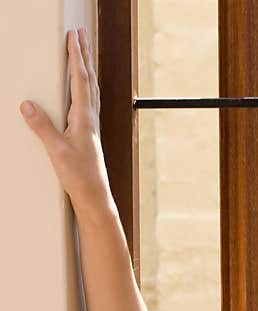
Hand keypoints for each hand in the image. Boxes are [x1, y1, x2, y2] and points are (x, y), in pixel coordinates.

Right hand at [20, 28, 115, 219]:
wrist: (94, 195)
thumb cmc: (79, 175)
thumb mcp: (55, 150)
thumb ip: (42, 126)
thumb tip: (27, 104)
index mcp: (84, 117)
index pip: (80, 80)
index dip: (76, 57)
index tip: (74, 36)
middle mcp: (91, 117)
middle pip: (88, 78)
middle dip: (84, 54)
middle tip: (81, 33)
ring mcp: (91, 124)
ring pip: (90, 88)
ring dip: (86, 67)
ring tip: (83, 50)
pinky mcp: (88, 132)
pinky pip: (87, 101)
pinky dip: (85, 85)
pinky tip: (82, 87)